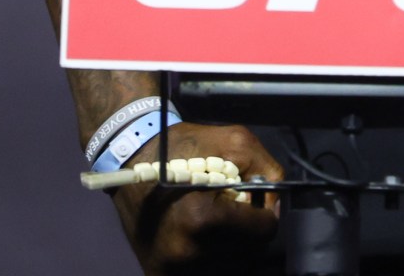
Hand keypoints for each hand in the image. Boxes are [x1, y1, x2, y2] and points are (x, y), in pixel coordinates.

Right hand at [111, 122, 282, 275]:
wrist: (128, 157)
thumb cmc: (181, 146)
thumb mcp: (234, 141)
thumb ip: (266, 171)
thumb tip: (275, 207)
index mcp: (202, 220)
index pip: (263, 233)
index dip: (264, 215)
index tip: (253, 205)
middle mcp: (186, 252)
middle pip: (247, 254)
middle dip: (246, 232)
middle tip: (230, 211)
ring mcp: (171, 269)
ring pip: (227, 266)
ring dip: (229, 247)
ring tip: (212, 222)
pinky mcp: (157, 275)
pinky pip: (201, 272)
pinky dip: (206, 258)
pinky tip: (199, 237)